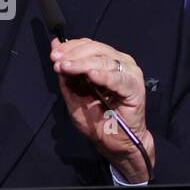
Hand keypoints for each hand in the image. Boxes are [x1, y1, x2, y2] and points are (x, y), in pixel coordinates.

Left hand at [50, 37, 154, 183]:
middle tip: (58, 62)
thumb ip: (66, 73)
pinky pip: (118, 78)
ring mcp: (129, 74)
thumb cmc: (98, 121)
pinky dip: (103, 75)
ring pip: (104, 60)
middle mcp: (119, 63)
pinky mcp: (135, 88)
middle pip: (96, 49)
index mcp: (106, 61)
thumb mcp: (74, 95)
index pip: (88, 45)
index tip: (54, 55)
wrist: (115, 143)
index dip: (70, 47)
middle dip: (74, 54)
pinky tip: (91, 75)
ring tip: (67, 67)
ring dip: (83, 63)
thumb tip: (55, 47)